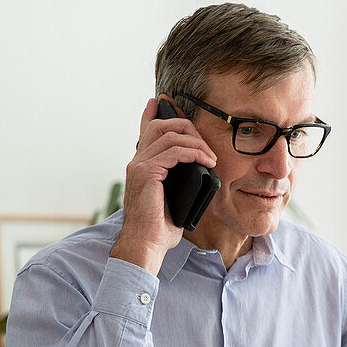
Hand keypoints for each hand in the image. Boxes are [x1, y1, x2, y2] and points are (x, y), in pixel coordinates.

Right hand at [109, 97, 217, 274]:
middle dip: (186, 127)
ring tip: (210, 157)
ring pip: (169, 135)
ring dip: (195, 142)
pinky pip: (173, 151)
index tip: (160, 101)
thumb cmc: (160, 227)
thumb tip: (198, 173)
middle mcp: (136, 162)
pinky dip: (193, 153)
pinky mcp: (146, 173)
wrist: (146, 244)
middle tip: (205, 144)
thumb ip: (178, 181)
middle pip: (160, 126)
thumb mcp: (172, 199)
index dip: (152, 113)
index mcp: (141, 166)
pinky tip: (206, 161)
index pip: (145, 131)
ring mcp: (139, 166)